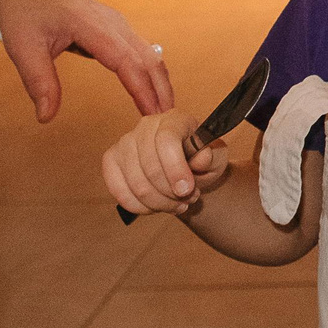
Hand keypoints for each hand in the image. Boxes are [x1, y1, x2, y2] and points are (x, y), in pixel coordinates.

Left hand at [0, 0, 173, 121]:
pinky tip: (154, 94)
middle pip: (148, 59)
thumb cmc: (26, 9)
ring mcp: (119, 24)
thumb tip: (46, 117)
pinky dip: (152, 74)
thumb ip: (38, 82)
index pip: (125, 60)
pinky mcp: (118, 29)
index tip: (152, 114)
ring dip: (160, 83)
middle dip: (161, 91)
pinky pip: (144, 52)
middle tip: (166, 124)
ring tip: (164, 114)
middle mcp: (112, 23)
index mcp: (90, 25)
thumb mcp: (23, 47)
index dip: (141, 88)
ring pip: (151, 55)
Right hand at [101, 109, 230, 216]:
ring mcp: (125, 142)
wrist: (187, 169)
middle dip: (170, 193)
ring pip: (136, 183)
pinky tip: (156, 207)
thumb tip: (200, 159)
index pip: (166, 141)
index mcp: (174, 120)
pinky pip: (119, 191)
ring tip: (177, 205)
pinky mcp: (111, 160)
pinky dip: (139, 207)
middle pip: (150, 166)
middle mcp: (146, 126)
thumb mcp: (216, 159)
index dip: (175, 169)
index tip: (187, 190)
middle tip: (189, 199)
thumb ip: (211, 158)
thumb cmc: (201, 161)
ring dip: (159, 203)